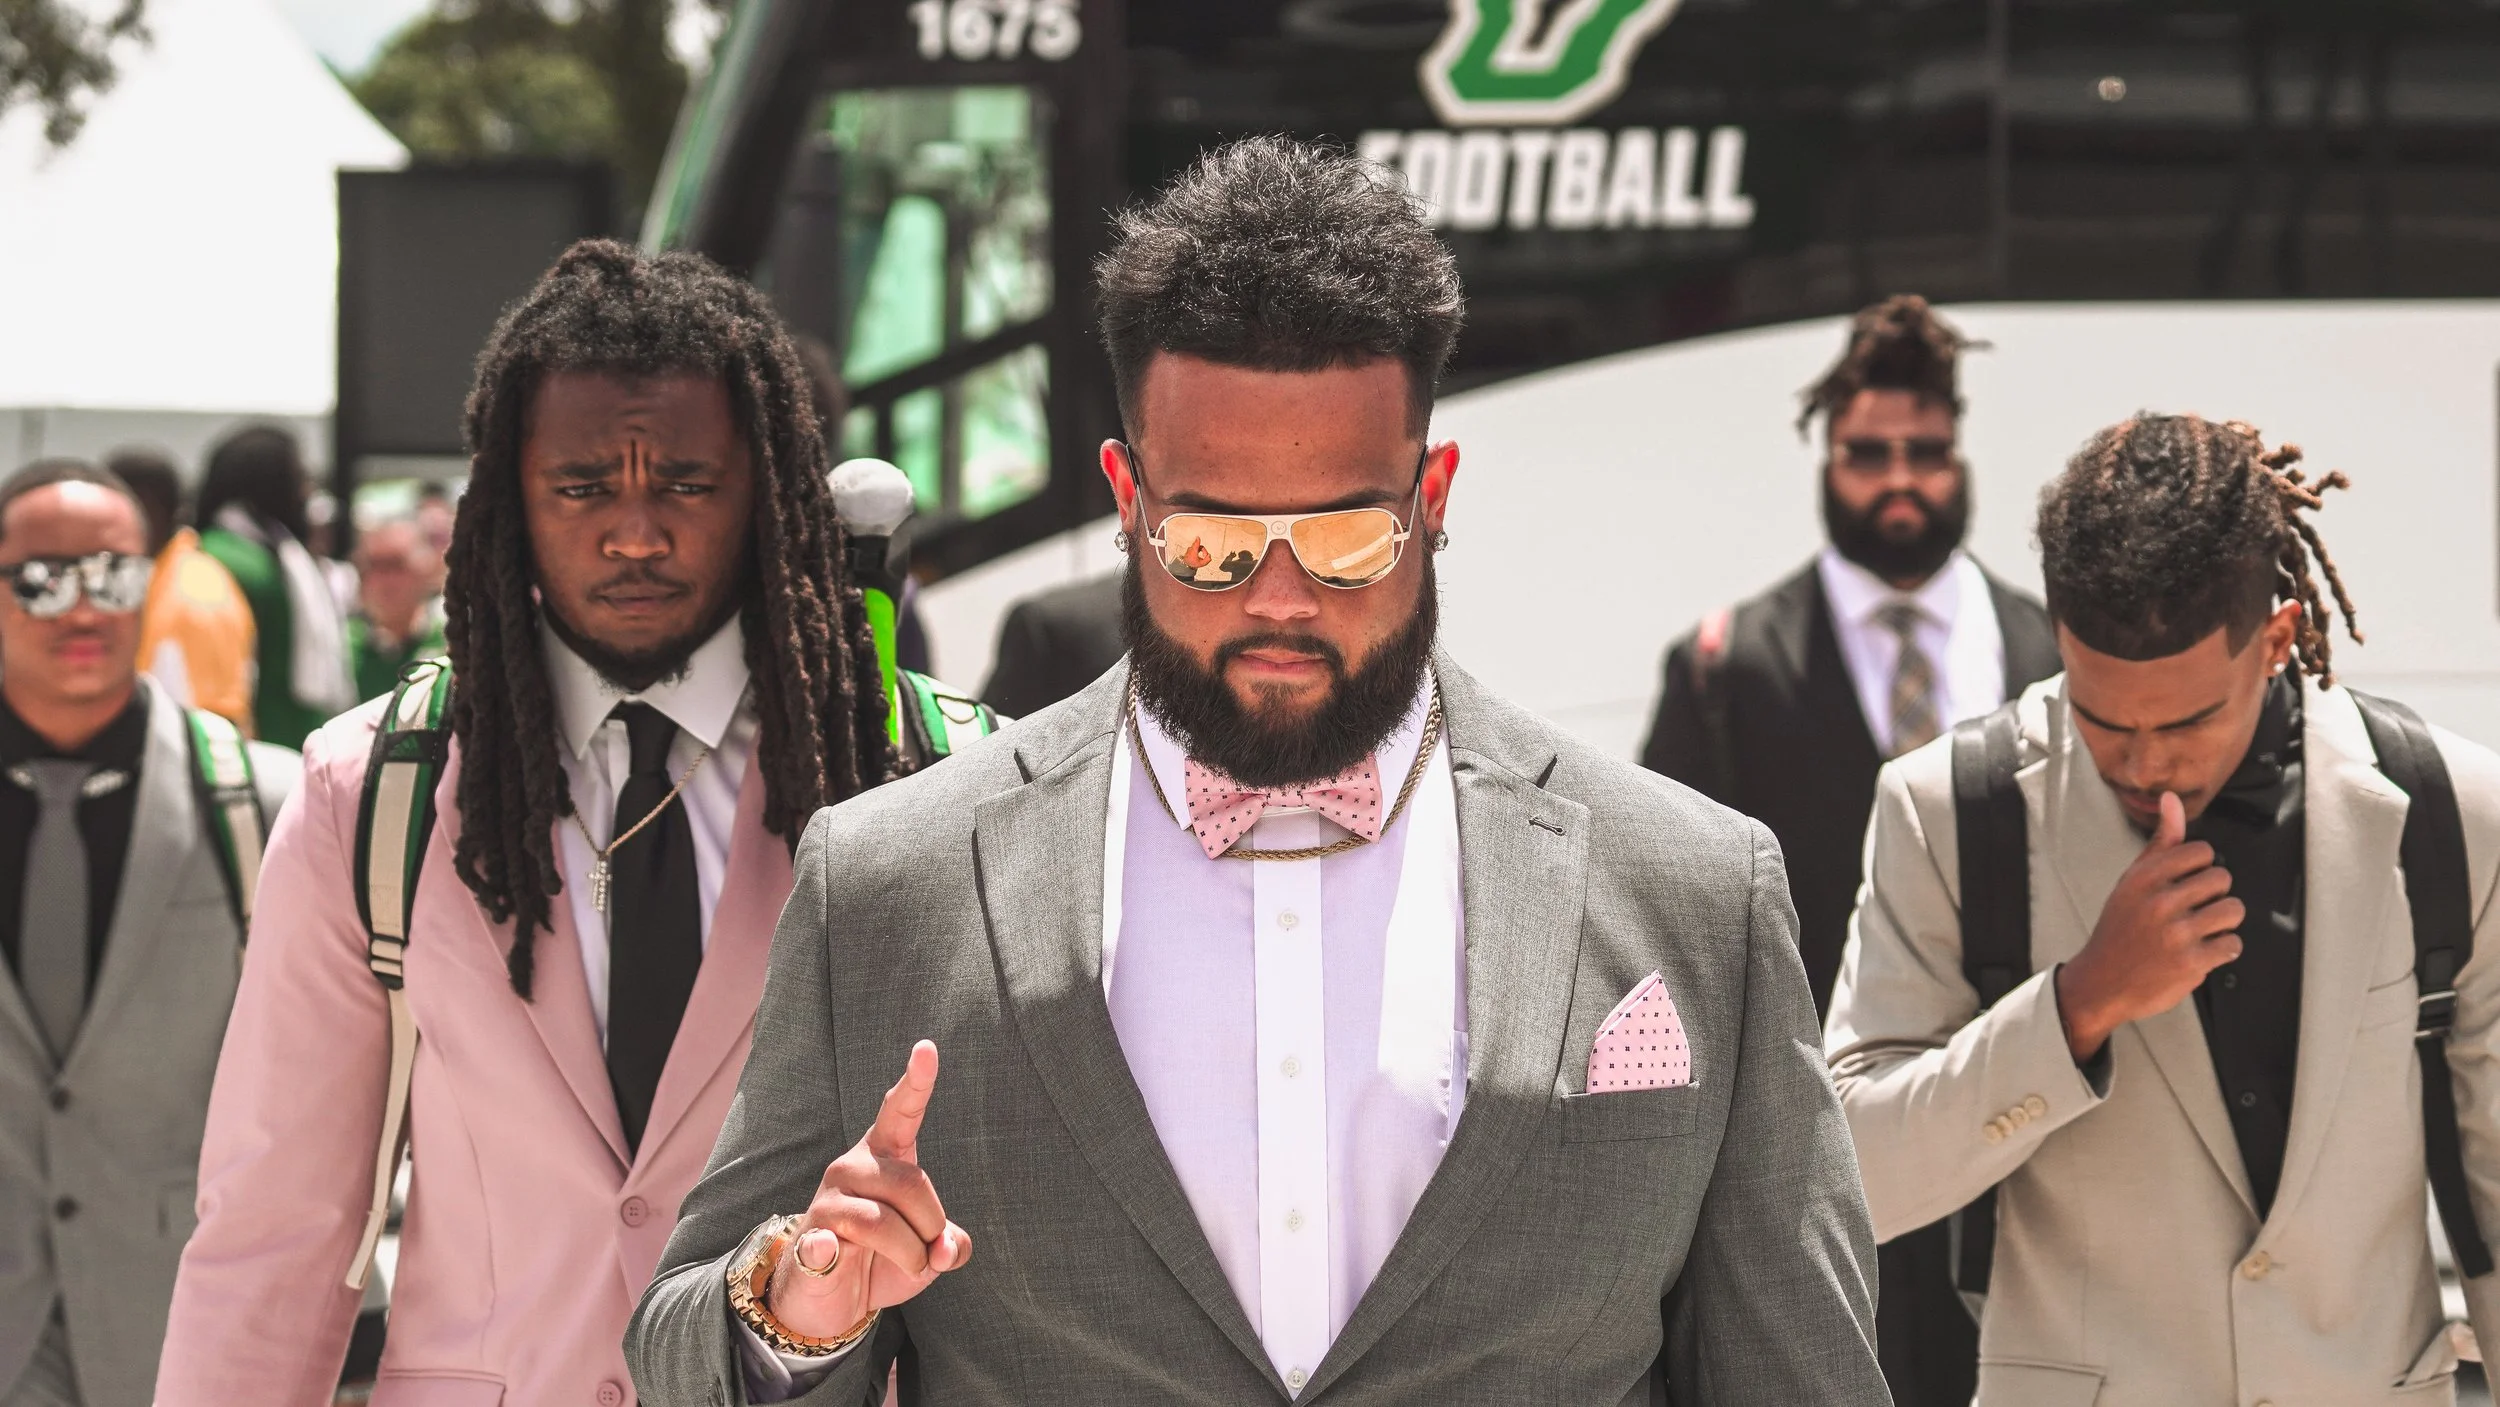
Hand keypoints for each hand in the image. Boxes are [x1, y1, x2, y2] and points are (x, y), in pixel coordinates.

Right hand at [765, 1041, 971, 1338]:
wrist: (829, 1302)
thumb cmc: (883, 1262)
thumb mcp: (928, 1252)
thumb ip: (949, 1245)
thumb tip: (946, 1250)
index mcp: (884, 1157)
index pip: (900, 1112)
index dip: (916, 1081)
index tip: (927, 1048)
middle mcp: (852, 1167)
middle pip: (910, 1183)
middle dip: (932, 1227)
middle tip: (930, 1254)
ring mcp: (827, 1201)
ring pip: (882, 1221)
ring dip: (910, 1255)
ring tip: (908, 1267)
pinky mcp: (808, 1239)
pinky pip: (827, 1243)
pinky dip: (832, 1251)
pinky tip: (827, 1250)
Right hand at [2053, 793, 2243, 1062]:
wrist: (2101, 982)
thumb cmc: (2120, 928)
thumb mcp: (2132, 881)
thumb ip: (2160, 842)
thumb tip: (2171, 799)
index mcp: (2145, 877)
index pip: (2202, 852)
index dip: (2200, 869)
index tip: (2185, 885)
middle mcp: (2160, 902)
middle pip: (2222, 879)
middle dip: (2214, 896)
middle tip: (2193, 911)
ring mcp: (2176, 934)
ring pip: (2233, 911)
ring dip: (2222, 923)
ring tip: (2201, 931)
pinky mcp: (2191, 963)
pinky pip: (2233, 944)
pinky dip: (2223, 950)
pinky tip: (2201, 952)